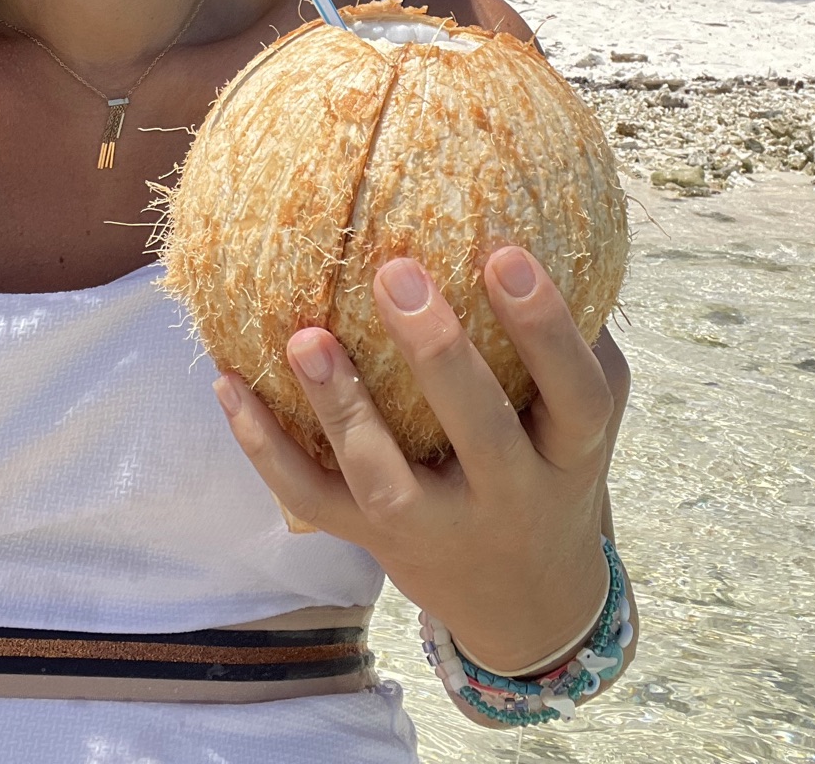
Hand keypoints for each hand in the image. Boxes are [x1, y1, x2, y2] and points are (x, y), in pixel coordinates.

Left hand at [213, 245, 630, 675]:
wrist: (524, 600)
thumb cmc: (554, 465)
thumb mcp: (585, 414)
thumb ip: (578, 334)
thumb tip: (539, 214)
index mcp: (572, 454)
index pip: (576, 392)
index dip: (544, 327)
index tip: (502, 252)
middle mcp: (512, 497)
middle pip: (480, 431)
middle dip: (438, 354)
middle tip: (396, 272)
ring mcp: (438, 529)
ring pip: (383, 478)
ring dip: (340, 407)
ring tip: (303, 337)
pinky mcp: (375, 543)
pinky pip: (313, 499)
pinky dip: (264, 447)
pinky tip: (229, 384)